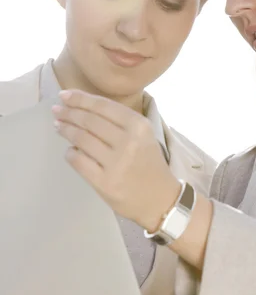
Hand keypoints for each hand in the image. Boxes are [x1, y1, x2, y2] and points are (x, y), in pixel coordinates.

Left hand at [52, 90, 180, 230]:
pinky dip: (70, 153)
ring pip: (81, 140)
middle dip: (69, 113)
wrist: (159, 199)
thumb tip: (82, 108)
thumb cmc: (148, 164)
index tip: (64, 95)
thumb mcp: (143, 135)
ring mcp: (116, 163)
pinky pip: (78, 161)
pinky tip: (70, 151)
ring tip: (59, 126)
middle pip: (89, 121)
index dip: (80, 99)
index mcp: (139, 126)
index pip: (102, 106)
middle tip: (56, 111)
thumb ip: (119, 121)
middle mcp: (128, 142)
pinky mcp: (105, 182)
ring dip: (66, 130)